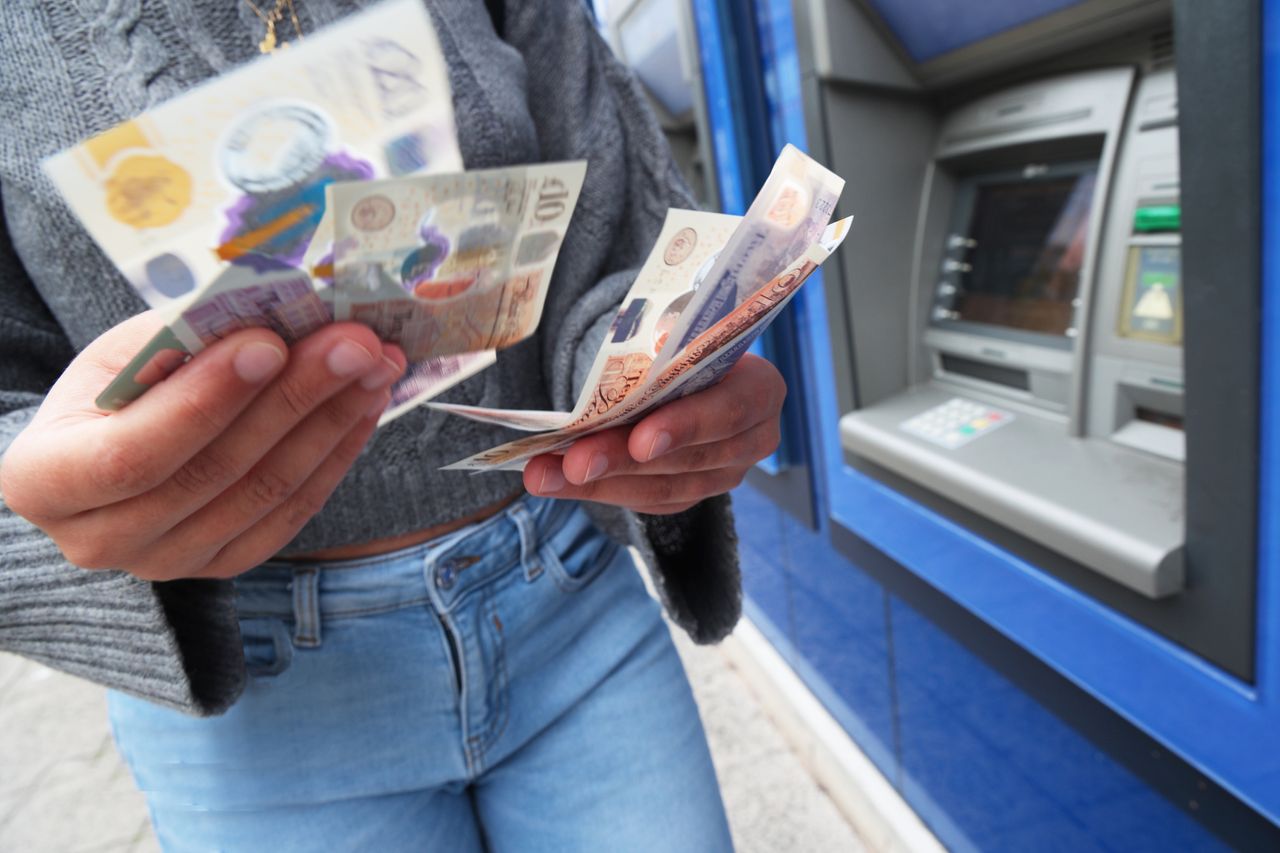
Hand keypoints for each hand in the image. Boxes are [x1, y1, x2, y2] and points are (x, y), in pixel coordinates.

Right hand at [0, 313, 405, 580]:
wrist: (108, 450)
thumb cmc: (113, 392)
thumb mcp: (122, 353)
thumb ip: (185, 342)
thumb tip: (276, 316)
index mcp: (45, 481)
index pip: (131, 454)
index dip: (206, 400)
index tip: (270, 342)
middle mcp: (99, 539)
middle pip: (213, 471)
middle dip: (294, 397)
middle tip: (353, 341)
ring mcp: (167, 563)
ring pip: (265, 492)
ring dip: (332, 420)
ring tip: (376, 363)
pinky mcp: (225, 563)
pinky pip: (293, 511)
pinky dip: (337, 452)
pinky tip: (365, 403)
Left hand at [523, 354, 784, 513]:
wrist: (691, 366)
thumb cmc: (686, 341)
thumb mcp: (683, 331)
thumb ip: (664, 350)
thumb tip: (627, 362)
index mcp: (761, 388)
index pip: (731, 411)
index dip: (686, 426)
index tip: (641, 441)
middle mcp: (751, 440)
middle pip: (686, 459)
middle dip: (622, 460)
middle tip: (572, 462)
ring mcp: (723, 475)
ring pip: (660, 489)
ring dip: (595, 483)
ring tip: (543, 475)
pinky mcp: (690, 496)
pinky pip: (643, 502)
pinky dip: (596, 490)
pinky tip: (555, 482)